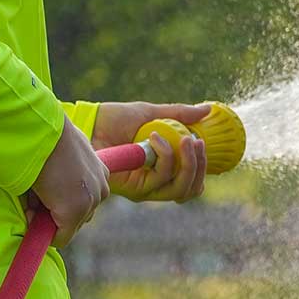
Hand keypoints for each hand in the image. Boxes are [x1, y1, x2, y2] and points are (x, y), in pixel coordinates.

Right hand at [20, 117, 110, 249]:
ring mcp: (88, 203)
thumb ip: (67, 171)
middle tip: (36, 198)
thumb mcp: (65, 150)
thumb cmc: (47, 135)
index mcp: (99, 171)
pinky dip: (44, 233)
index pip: (85, 199)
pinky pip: (60, 237)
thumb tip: (53, 190)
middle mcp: (100, 188)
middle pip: (80, 216)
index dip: (62, 200)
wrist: (41, 131)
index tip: (46, 193)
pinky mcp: (73, 213)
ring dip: (50, 219)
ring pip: (69, 226)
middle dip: (57, 212)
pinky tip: (30, 214)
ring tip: (33, 198)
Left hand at [91, 101, 209, 203]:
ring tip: (183, 138)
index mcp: (161, 169)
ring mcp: (145, 188)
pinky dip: (165, 158)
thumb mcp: (151, 113)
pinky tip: (155, 138)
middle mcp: (155, 183)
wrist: (90, 122)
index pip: (191, 181)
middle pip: (189, 189)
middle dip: (199, 166)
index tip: (200, 141)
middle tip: (196, 141)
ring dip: (186, 162)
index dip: (202, 167)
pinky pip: (160, 179)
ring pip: (179, 188)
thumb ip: (179, 114)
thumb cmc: (115, 119)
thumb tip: (208, 109)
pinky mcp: (134, 188)